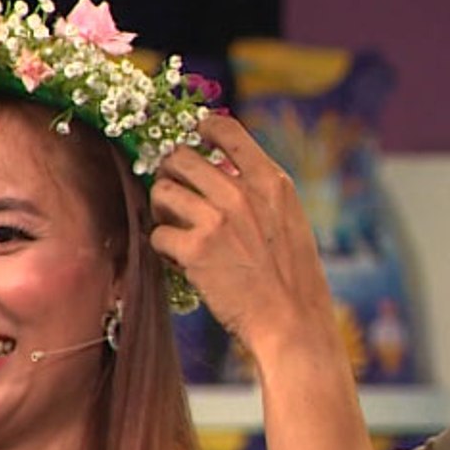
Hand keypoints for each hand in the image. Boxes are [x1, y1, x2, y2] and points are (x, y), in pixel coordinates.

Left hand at [149, 115, 340, 362]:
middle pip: (180, 158)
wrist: (291, 321)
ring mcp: (217, 220)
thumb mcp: (288, 218)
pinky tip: (179, 259)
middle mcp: (242, 192)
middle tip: (173, 194)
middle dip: (169, 174)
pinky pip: (158, 234)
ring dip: (162, 210)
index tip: (191, 137)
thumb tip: (218, 169)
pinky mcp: (196, 250)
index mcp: (270, 180)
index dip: (200, 129)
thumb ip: (257, 191)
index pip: (226, 130)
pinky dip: (164, 248)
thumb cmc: (289, 276)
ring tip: (175, 229)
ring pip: (162, 191)